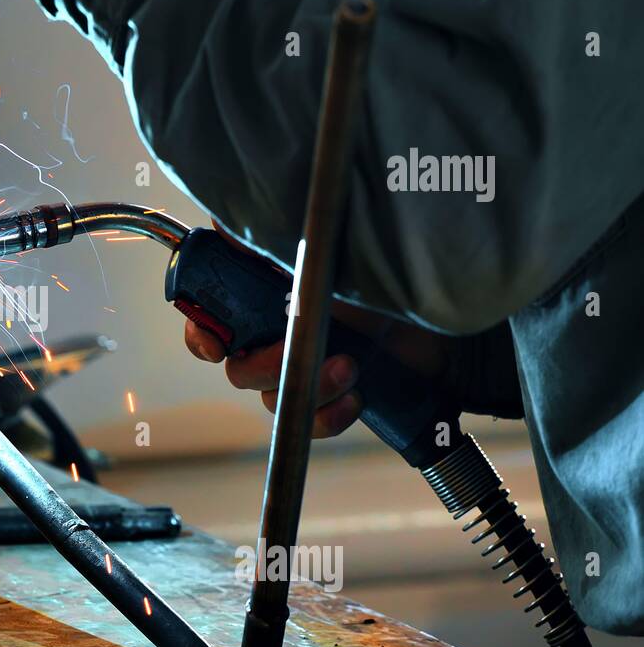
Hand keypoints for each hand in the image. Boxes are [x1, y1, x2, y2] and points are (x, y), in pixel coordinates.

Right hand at [183, 234, 453, 439]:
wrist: (444, 311)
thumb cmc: (386, 265)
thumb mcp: (328, 241)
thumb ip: (273, 234)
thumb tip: (231, 222)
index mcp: (262, 291)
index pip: (207, 317)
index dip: (201, 334)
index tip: (216, 345)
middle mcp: (274, 331)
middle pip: (236, 366)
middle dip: (264, 366)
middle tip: (296, 354)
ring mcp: (301, 366)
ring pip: (271, 398)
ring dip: (306, 389)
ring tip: (349, 369)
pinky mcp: (329, 396)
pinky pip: (307, 423)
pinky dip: (327, 417)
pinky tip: (356, 397)